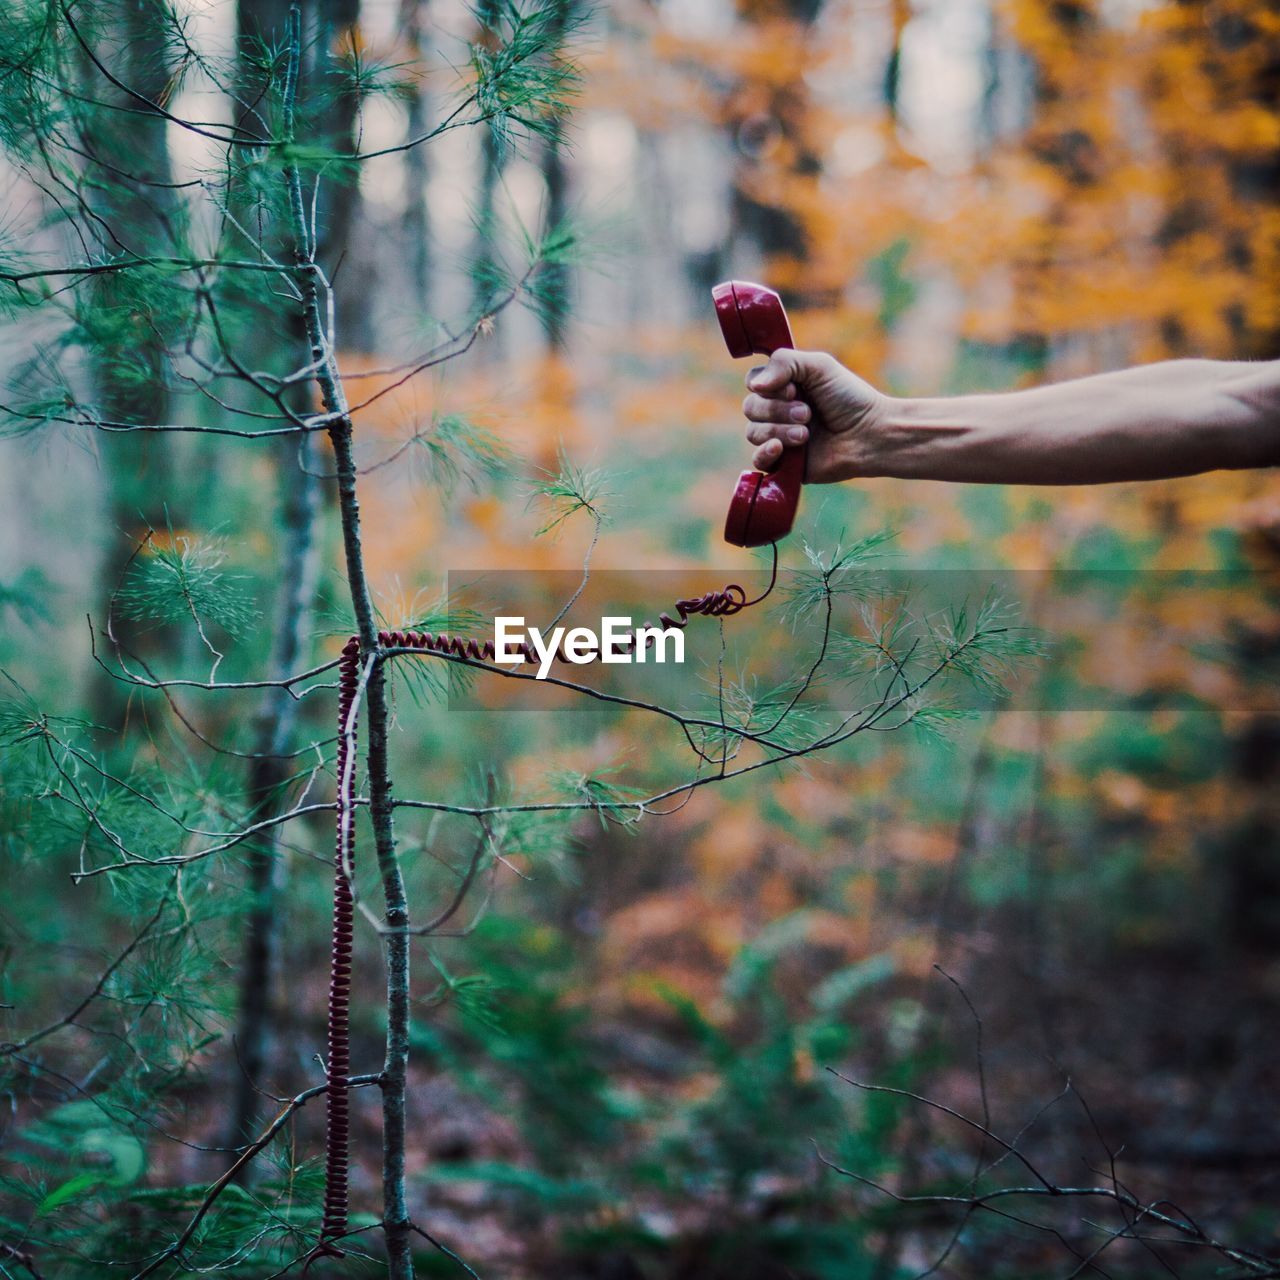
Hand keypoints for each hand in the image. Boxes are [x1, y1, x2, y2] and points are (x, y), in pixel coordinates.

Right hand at [742, 349, 888, 482]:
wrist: (869, 435)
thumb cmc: (849, 398)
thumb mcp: (819, 366)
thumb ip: (784, 362)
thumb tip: (754, 386)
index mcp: (784, 386)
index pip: (754, 382)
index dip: (768, 386)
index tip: (794, 389)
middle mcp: (778, 411)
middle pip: (750, 407)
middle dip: (777, 410)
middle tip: (807, 414)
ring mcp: (779, 438)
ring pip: (753, 433)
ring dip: (779, 430)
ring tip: (806, 434)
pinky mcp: (784, 464)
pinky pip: (757, 460)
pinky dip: (765, 452)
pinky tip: (780, 448)